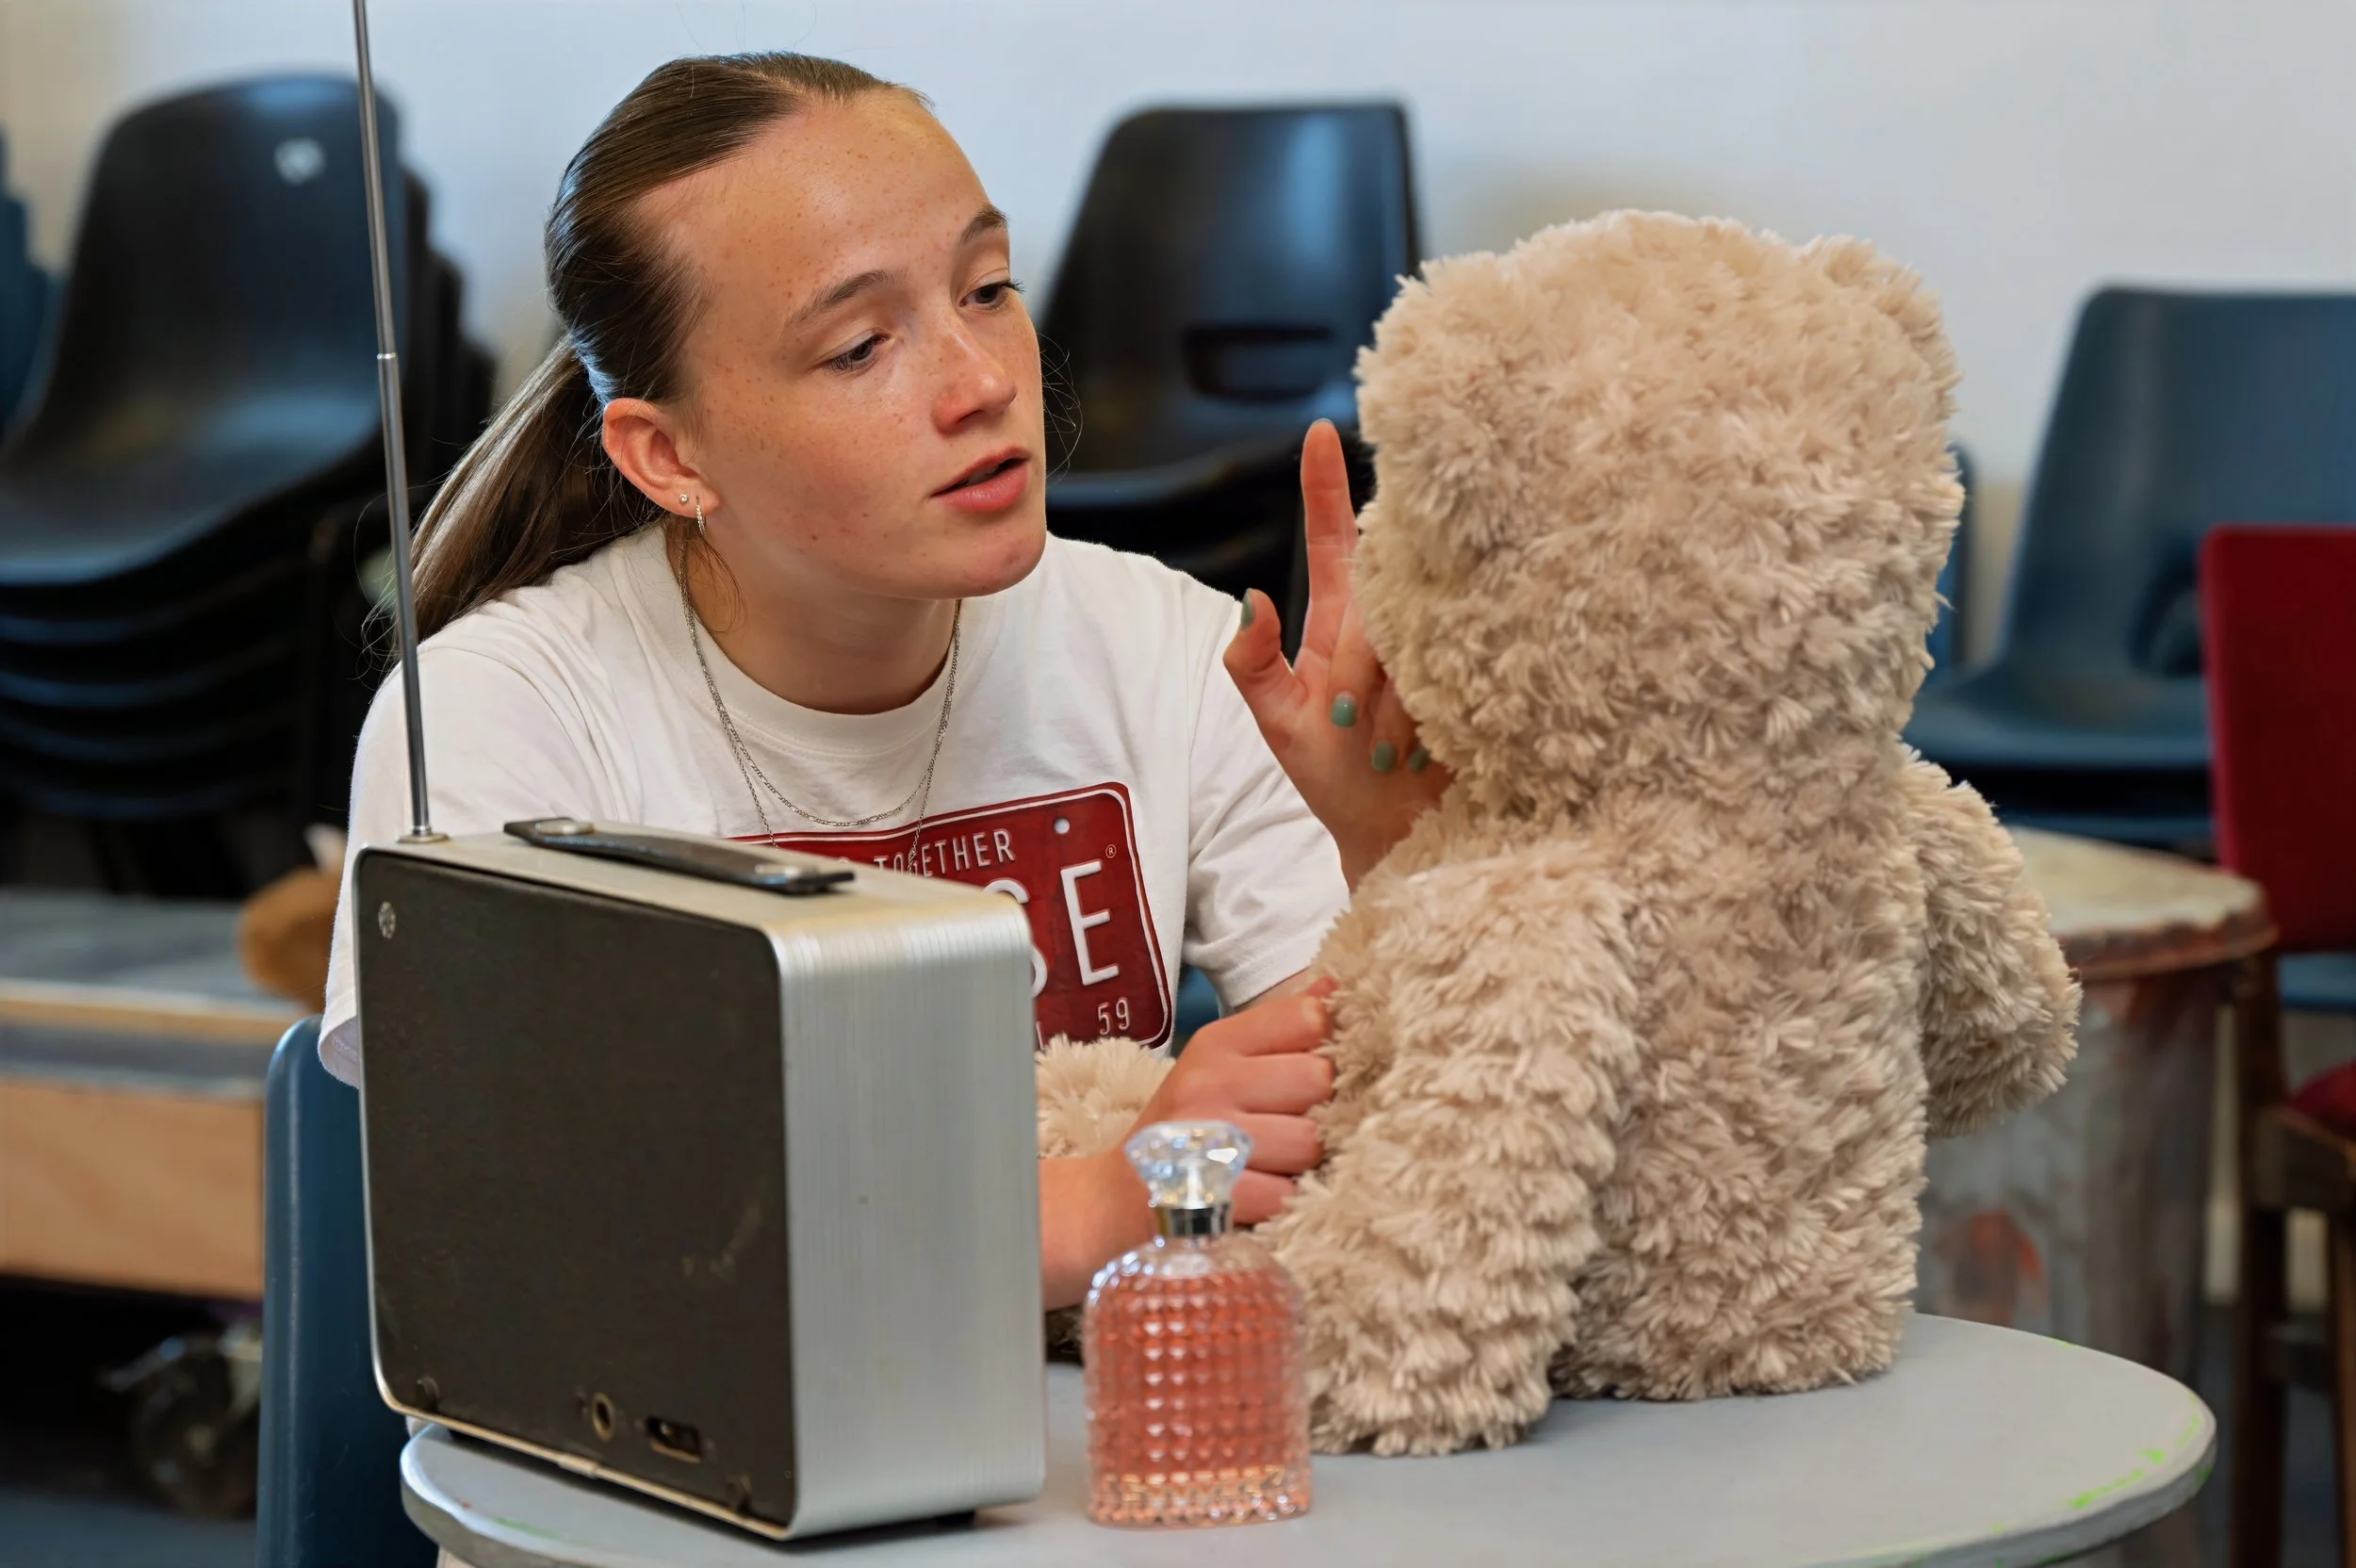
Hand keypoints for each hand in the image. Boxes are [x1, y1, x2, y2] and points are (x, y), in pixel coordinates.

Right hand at [1127, 985, 1335, 1224]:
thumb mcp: (1220, 1061)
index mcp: (1217, 1043)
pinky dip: (1282, 1199)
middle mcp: (1210, 1083)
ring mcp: (1209, 1139)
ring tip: (1276, 1160)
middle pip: (1318, 1079)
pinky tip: (1260, 1191)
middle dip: (1320, 1108)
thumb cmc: (1185, 1122)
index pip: (1307, 1017)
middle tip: (1294, 1122)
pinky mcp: (1214, 1195)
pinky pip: (1287, 1194)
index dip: (1326, 1045)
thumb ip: (1279, 1026)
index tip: (1310, 1069)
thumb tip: (1335, 986)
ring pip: (1310, 1142)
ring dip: (1304, 1161)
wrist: (1118, 1193)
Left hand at [1225, 419, 1448, 887]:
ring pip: (1425, 617)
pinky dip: (1454, 678)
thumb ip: (1253, 667)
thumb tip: (1249, 599)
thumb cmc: (1337, 782)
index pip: (1334, 542)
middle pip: (1385, 578)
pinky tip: (1447, 708)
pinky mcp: (1484, 672)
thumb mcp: (1280, 727)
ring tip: (1391, 745)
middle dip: (1373, 625)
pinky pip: (1475, 648)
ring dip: (1402, 685)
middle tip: (1364, 701)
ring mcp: (1442, 641)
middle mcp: (1394, 621)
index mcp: (1343, 624)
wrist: (1398, 839)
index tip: (1323, 430)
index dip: (1325, 488)